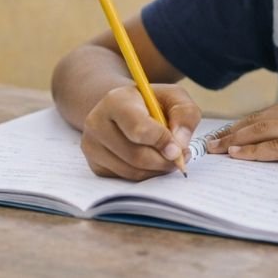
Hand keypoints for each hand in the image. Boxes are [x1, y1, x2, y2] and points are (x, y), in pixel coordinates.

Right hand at [80, 84, 200, 180]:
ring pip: (132, 172)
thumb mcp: (173, 97)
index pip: (139, 129)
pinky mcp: (95, 164)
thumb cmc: (151, 103)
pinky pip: (126, 179)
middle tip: (179, 158)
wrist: (122, 109)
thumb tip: (179, 145)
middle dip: (163, 161)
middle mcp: (97, 122)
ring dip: (156, 170)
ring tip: (166, 157)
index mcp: (116, 100)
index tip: (178, 149)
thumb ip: (184, 114)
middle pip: (136, 156)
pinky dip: (145, 175)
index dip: (162, 142)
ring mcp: (92, 145)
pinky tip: (151, 161)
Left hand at [206, 94, 277, 169]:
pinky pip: (274, 148)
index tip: (222, 133)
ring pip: (259, 131)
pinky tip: (237, 155)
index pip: (263, 115)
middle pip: (255, 121)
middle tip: (209, 142)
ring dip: (233, 141)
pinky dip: (252, 152)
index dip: (240, 125)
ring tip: (214, 150)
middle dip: (229, 132)